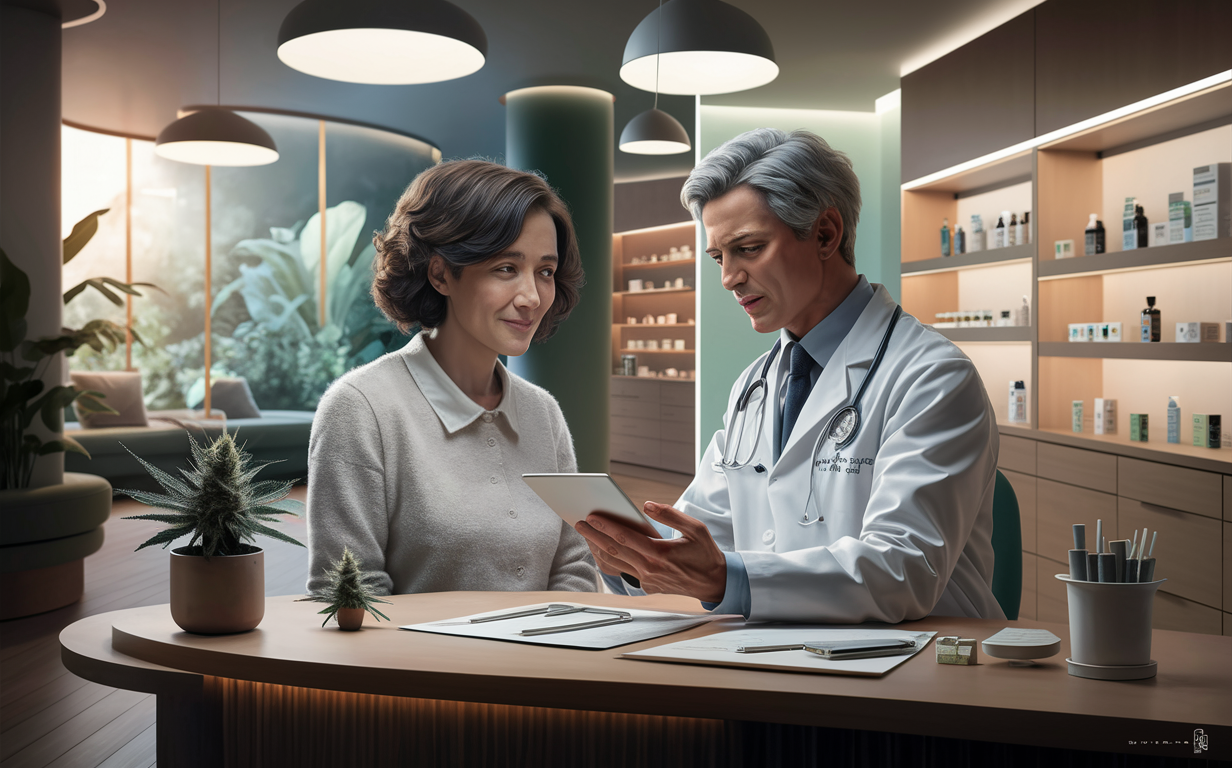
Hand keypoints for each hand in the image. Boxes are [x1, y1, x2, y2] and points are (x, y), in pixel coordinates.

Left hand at [574, 502, 726, 603]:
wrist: (714, 583)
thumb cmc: (705, 554)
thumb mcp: (695, 528)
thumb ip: (670, 515)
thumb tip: (647, 505)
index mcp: (660, 553)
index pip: (626, 538)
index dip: (607, 526)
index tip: (592, 516)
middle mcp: (650, 569)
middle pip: (615, 550)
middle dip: (595, 536)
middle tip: (580, 524)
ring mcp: (647, 580)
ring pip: (615, 563)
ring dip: (598, 549)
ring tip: (587, 535)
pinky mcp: (647, 587)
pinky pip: (623, 572)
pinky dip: (610, 560)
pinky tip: (602, 550)